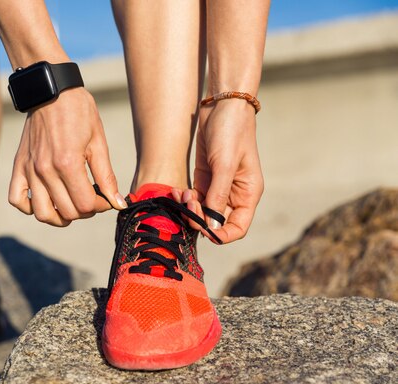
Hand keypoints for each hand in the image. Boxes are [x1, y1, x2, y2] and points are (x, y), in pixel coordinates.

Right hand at [8, 87, 125, 226]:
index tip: (105, 198)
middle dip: (85, 211)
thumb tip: (118, 203)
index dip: (100, 206)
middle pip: (68, 212)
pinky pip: (17, 200)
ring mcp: (29, 169)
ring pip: (42, 214)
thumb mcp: (98, 142)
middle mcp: (45, 170)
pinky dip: (29, 207)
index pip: (86, 205)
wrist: (51, 91)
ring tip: (70, 206)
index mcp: (68, 163)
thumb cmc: (79, 112)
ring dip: (59, 217)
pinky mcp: (19, 166)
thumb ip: (107, 176)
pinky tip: (45, 200)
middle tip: (91, 198)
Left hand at [193, 99, 263, 243]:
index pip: (238, 227)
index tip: (204, 232)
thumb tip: (213, 225)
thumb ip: (218, 195)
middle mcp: (235, 194)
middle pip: (217, 222)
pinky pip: (194, 198)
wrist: (222, 105)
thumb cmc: (230, 132)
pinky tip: (177, 190)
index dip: (222, 236)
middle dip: (200, 219)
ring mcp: (219, 187)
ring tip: (181, 194)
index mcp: (248, 193)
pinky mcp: (205, 178)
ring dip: (189, 208)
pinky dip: (185, 198)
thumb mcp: (225, 164)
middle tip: (187, 206)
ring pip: (202, 211)